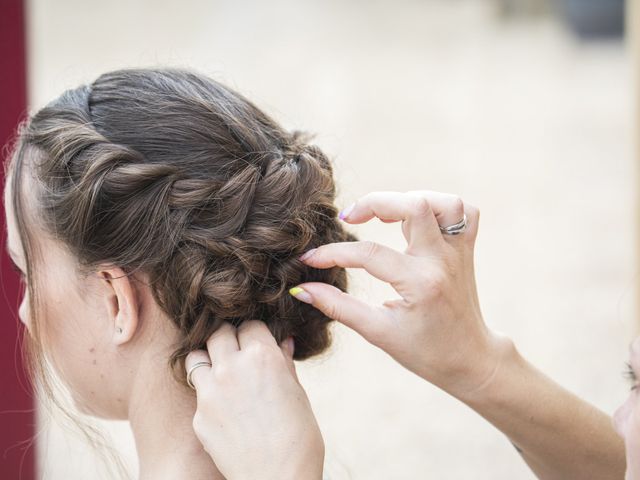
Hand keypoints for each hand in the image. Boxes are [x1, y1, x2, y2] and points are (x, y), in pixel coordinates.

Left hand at [185, 320, 323, 479]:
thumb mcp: (299, 394)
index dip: (255, 332)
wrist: (279, 479)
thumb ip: (284, 363)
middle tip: (237, 350)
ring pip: (195, 356)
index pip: (250, 324)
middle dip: (228, 337)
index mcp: (263, 356)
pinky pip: (197, 393)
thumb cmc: (299, 438)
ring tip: (220, 371)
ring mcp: (211, 392)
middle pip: (219, 333)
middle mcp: (233, 367)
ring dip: (207, 359)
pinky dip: (206, 393)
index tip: (257, 340)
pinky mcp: (199, 416)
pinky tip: (221, 405)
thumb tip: (284, 342)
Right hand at [289, 190, 511, 399]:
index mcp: (420, 284)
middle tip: (351, 218)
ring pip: (443, 202)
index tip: (310, 259)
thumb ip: (338, 307)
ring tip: (385, 216)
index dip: (333, 253)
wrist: (469, 359)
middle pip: (414, 206)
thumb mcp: (377, 332)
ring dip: (410, 200)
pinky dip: (438, 206)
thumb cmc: (425, 351)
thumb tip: (302, 289)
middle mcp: (442, 261)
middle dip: (376, 203)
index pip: (369, 255)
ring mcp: (459, 252)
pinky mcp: (466, 249)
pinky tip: (416, 219)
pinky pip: (462, 212)